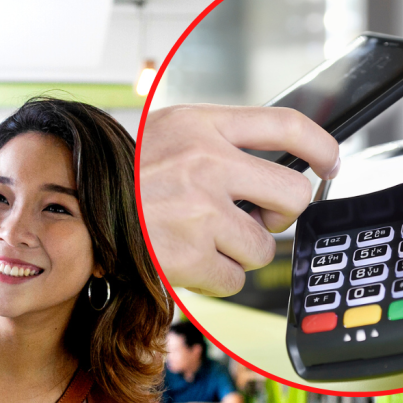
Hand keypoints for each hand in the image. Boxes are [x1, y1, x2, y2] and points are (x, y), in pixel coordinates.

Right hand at [139, 104, 338, 295]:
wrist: (72, 211)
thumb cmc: (121, 179)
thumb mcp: (165, 135)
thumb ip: (217, 140)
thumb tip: (277, 162)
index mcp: (200, 125)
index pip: (286, 125)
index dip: (321, 146)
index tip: (330, 163)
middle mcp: (204, 162)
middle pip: (292, 194)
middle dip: (281, 214)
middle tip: (256, 217)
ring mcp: (198, 209)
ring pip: (263, 245)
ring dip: (240, 250)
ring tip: (203, 239)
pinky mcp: (189, 254)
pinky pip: (235, 278)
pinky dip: (217, 277)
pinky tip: (191, 260)